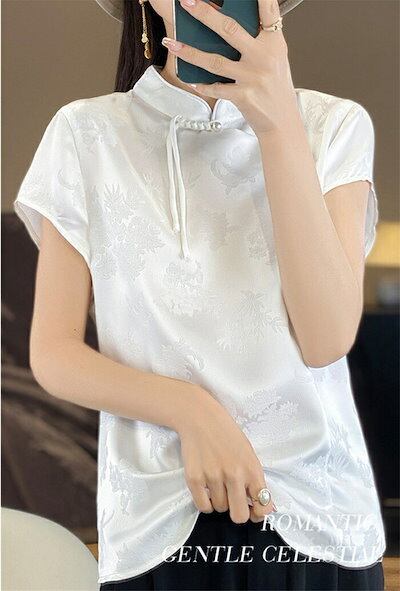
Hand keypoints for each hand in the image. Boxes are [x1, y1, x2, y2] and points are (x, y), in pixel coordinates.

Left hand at [161, 0, 301, 136]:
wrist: (283, 122)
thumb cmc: (276, 90)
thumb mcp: (275, 60)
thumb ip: (258, 42)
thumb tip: (227, 28)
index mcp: (274, 43)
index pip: (268, 12)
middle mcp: (264, 57)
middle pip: (229, 29)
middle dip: (204, 13)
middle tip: (186, 2)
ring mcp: (252, 77)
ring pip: (214, 60)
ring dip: (189, 52)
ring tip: (172, 44)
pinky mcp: (243, 96)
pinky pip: (216, 87)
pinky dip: (202, 84)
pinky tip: (191, 80)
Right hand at [177, 390, 276, 523]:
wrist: (199, 417)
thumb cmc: (227, 434)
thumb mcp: (248, 453)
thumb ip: (254, 479)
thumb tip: (262, 507)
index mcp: (251, 468)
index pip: (263, 505)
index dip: (259, 513)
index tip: (254, 511)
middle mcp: (234, 475)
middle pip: (239, 516)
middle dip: (238, 512)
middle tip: (233, 501)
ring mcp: (213, 477)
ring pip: (220, 508)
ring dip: (220, 500)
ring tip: (217, 482)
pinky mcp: (194, 478)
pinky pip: (203, 506)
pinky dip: (205, 502)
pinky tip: (207, 489)